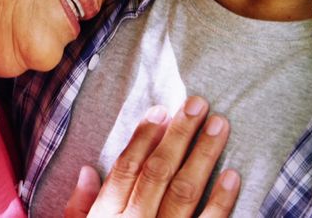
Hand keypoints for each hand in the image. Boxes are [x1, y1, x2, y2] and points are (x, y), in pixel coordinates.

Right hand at [63, 96, 239, 216]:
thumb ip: (79, 208)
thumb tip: (89, 171)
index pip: (126, 169)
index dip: (144, 137)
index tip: (160, 111)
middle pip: (159, 172)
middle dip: (179, 136)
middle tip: (197, 103)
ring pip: (186, 193)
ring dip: (204, 156)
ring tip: (219, 125)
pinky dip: (222, 202)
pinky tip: (233, 176)